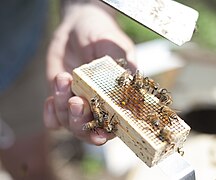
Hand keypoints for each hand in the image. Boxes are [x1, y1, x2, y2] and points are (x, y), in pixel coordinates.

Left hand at [43, 3, 134, 144]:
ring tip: (63, 78)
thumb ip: (120, 65)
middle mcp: (98, 105)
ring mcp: (79, 103)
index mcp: (117, 96)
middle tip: (77, 101)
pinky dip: (50, 114)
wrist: (77, 26)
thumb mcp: (113, 45)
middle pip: (90, 131)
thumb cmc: (101, 32)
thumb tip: (128, 85)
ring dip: (63, 108)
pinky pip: (53, 120)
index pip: (115, 123)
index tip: (99, 134)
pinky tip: (51, 98)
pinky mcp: (60, 99)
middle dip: (81, 121)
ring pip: (69, 125)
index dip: (108, 132)